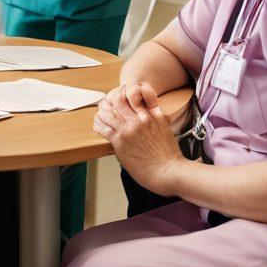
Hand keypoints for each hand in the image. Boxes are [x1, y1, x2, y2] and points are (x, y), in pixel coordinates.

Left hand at [93, 81, 184, 195]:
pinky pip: (103, 127)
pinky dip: (98, 124)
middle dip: (109, 101)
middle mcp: (139, 118)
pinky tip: (98, 125)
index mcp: (151, 113)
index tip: (118, 97)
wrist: (169, 172)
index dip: (122, 94)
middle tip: (106, 105)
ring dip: (102, 113)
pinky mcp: (120, 141)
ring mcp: (128, 129)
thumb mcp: (165, 127)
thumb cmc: (168, 155)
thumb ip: (155, 115)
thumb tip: (148, 109)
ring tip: (101, 115)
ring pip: (107, 112)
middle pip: (117, 100)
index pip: (132, 93)